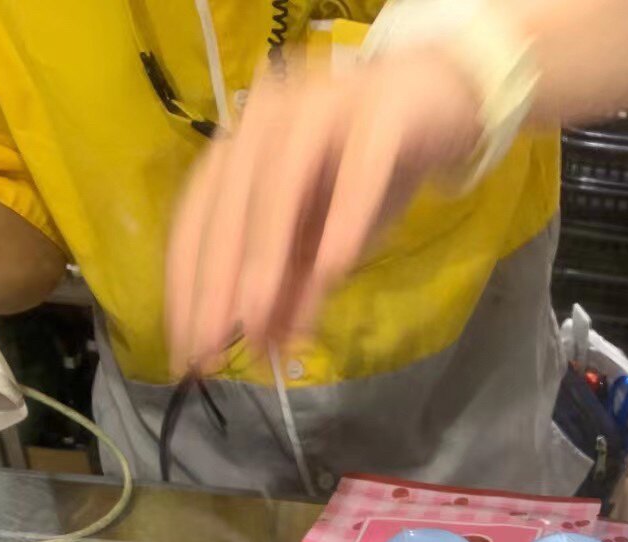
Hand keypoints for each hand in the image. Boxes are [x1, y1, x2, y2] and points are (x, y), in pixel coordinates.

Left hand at [165, 50, 482, 373]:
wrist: (439, 101)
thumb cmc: (367, 172)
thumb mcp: (323, 241)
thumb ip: (291, 287)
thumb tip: (259, 348)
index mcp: (241, 151)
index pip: (198, 224)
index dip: (188, 290)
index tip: (188, 354)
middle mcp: (267, 123)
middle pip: (228, 207)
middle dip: (216, 285)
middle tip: (212, 351)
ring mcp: (320, 110)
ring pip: (280, 185)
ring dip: (265, 259)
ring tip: (258, 324)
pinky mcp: (380, 112)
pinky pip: (359, 169)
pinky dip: (343, 218)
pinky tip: (334, 270)